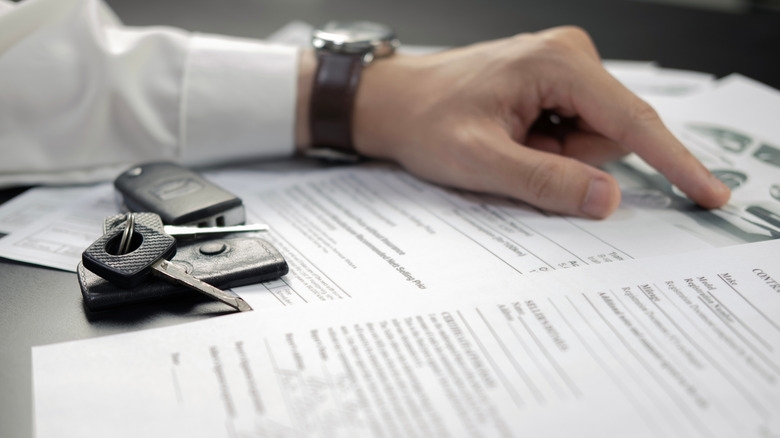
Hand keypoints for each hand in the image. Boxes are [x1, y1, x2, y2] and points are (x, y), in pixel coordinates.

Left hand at [347, 26, 729, 217]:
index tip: (709, 194)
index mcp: (557, 64)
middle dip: (571, 160)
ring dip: (556, 154)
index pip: (633, 121)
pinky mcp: (554, 82)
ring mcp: (563, 67)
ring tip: (509, 143)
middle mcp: (568, 55)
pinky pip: (576, 129)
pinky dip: (549, 145)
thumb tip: (607, 199)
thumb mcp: (480, 161)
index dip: (675, 163)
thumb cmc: (425, 120)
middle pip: (613, 133)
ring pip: (595, 136)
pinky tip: (513, 136)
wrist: (394, 101)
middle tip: (517, 154)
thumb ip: (546, 182)